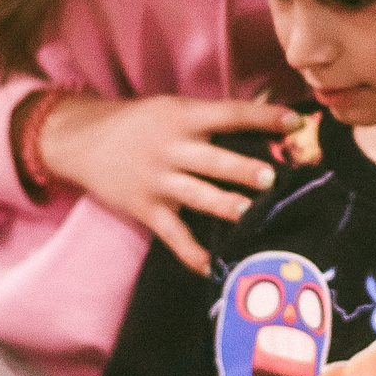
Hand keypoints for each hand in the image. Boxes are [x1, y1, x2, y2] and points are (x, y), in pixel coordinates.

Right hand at [37, 95, 302, 274]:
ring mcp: (158, 181)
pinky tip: (213, 267)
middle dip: (243, 169)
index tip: (294, 122)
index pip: (230, 114)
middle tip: (271, 178)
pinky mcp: (146, 209)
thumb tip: (265, 116)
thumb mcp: (172, 108)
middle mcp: (172, 149)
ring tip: (250, 213)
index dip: (263, 117)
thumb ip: (212, 118)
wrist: (81, 141)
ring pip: (198, 195)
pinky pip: (173, 235)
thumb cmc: (138, 123)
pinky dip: (192, 253)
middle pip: (214, 160)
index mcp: (183, 117)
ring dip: (226, 205)